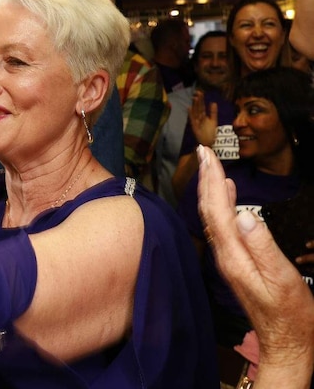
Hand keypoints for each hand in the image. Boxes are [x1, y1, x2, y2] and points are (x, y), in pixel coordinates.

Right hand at [188, 90, 217, 146]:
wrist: (207, 142)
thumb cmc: (210, 132)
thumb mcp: (213, 121)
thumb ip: (213, 112)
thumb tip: (213, 102)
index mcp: (204, 116)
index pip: (202, 106)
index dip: (201, 100)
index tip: (200, 92)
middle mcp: (199, 117)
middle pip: (198, 107)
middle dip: (198, 100)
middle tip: (197, 92)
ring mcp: (196, 121)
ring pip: (195, 111)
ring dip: (195, 105)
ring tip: (194, 98)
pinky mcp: (194, 126)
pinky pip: (192, 119)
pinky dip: (190, 114)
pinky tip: (189, 108)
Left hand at [196, 145, 313, 371]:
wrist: (287, 342)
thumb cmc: (289, 314)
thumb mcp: (282, 279)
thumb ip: (264, 247)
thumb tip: (245, 214)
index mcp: (233, 255)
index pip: (216, 209)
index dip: (211, 180)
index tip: (207, 155)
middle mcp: (225, 254)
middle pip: (209, 209)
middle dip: (206, 178)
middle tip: (203, 151)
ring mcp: (229, 259)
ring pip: (214, 216)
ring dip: (212, 189)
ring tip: (212, 166)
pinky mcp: (237, 262)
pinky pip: (224, 226)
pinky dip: (223, 205)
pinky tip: (230, 196)